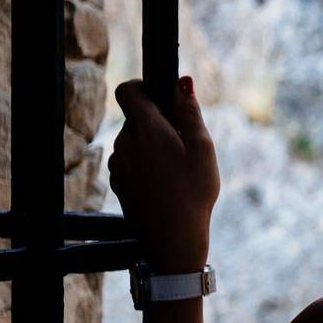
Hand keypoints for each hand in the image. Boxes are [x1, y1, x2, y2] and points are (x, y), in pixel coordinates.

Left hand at [108, 76, 218, 271]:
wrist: (172, 238)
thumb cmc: (194, 193)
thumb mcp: (204, 149)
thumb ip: (190, 113)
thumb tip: (181, 84)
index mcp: (147, 129)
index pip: (127, 90)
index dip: (143, 87)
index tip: (162, 98)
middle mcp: (125, 143)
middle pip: (136, 118)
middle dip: (158, 123)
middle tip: (185, 146)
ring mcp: (119, 164)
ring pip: (133, 141)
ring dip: (152, 146)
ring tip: (178, 170)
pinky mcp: (118, 183)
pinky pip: (130, 162)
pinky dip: (145, 165)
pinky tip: (166, 184)